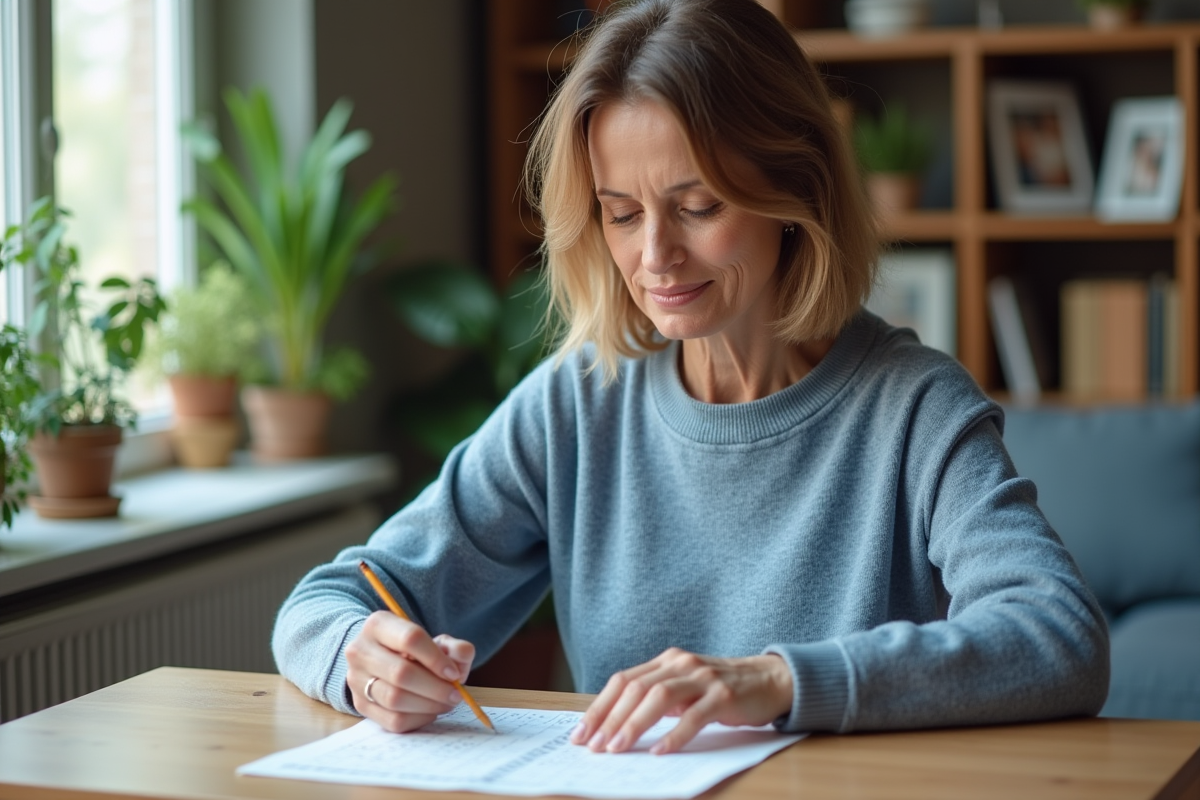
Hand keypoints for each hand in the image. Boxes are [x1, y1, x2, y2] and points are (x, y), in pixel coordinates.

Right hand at [345, 610, 474, 732]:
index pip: (410, 639)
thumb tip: (462, 656)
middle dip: (435, 688)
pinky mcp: (360, 705)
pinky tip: (430, 711)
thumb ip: (455, 647)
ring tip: (446, 702)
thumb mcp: (437, 642)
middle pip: (401, 673)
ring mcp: (356, 679)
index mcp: (378, 624)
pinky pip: (392, 720)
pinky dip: (418, 719)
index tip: (454, 673)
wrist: (384, 662)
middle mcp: (360, 650)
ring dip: (428, 705)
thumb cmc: (416, 651)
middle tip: (455, 694)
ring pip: (395, 699)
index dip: (436, 659)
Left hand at [569, 648, 792, 754]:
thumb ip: (655, 698)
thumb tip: (615, 725)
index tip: (581, 733)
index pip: (623, 680)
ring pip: (659, 698)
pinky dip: (674, 735)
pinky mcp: (724, 696)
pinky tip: (659, 751)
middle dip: (610, 718)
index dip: (600, 707)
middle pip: (636, 688)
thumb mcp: (683, 688)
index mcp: (666, 661)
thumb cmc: (719, 689)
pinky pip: (694, 716)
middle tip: (594, 746)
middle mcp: (681, 664)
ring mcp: (703, 678)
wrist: (769, 679)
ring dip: (634, 724)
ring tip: (617, 748)